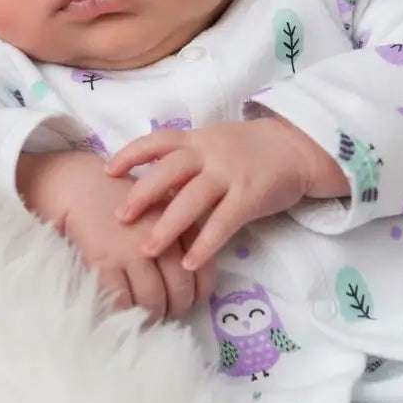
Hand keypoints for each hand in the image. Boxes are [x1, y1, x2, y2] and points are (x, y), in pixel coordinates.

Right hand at [16, 150, 214, 321]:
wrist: (80, 184)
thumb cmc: (122, 196)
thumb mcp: (159, 203)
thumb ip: (179, 229)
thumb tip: (192, 270)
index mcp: (178, 222)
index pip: (202, 267)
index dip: (201, 290)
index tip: (194, 299)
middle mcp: (160, 238)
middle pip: (180, 287)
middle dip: (178, 307)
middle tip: (172, 312)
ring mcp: (131, 251)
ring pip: (153, 298)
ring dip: (154, 314)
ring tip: (151, 315)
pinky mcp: (105, 260)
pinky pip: (122, 299)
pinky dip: (126, 312)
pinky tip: (126, 311)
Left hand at [104, 117, 348, 270]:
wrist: (295, 147)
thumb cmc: (249, 149)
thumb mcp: (214, 144)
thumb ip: (186, 160)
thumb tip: (150, 185)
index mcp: (197, 140)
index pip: (157, 141)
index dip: (130, 154)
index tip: (107, 171)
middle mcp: (209, 153)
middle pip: (168, 171)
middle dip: (141, 195)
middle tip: (119, 218)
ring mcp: (230, 174)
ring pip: (192, 199)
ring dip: (167, 226)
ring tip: (147, 250)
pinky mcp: (250, 195)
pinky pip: (223, 222)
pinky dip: (204, 243)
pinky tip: (188, 262)